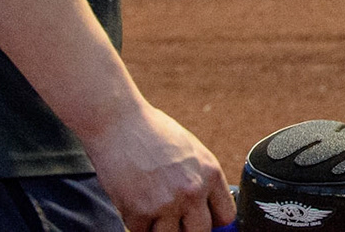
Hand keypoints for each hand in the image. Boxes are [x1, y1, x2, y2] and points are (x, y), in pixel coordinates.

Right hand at [83, 99, 233, 231]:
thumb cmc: (152, 133)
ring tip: (152, 208)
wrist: (119, 123)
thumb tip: (207, 207)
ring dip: (160, 228)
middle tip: (174, 217)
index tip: (201, 219)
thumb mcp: (191, 151)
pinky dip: (138, 224)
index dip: (213, 221)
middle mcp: (192, 190)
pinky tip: (135, 204)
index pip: (226, 216)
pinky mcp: (138, 212)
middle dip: (187, 228)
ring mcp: (166, 203)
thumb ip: (201, 178)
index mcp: (210, 173)